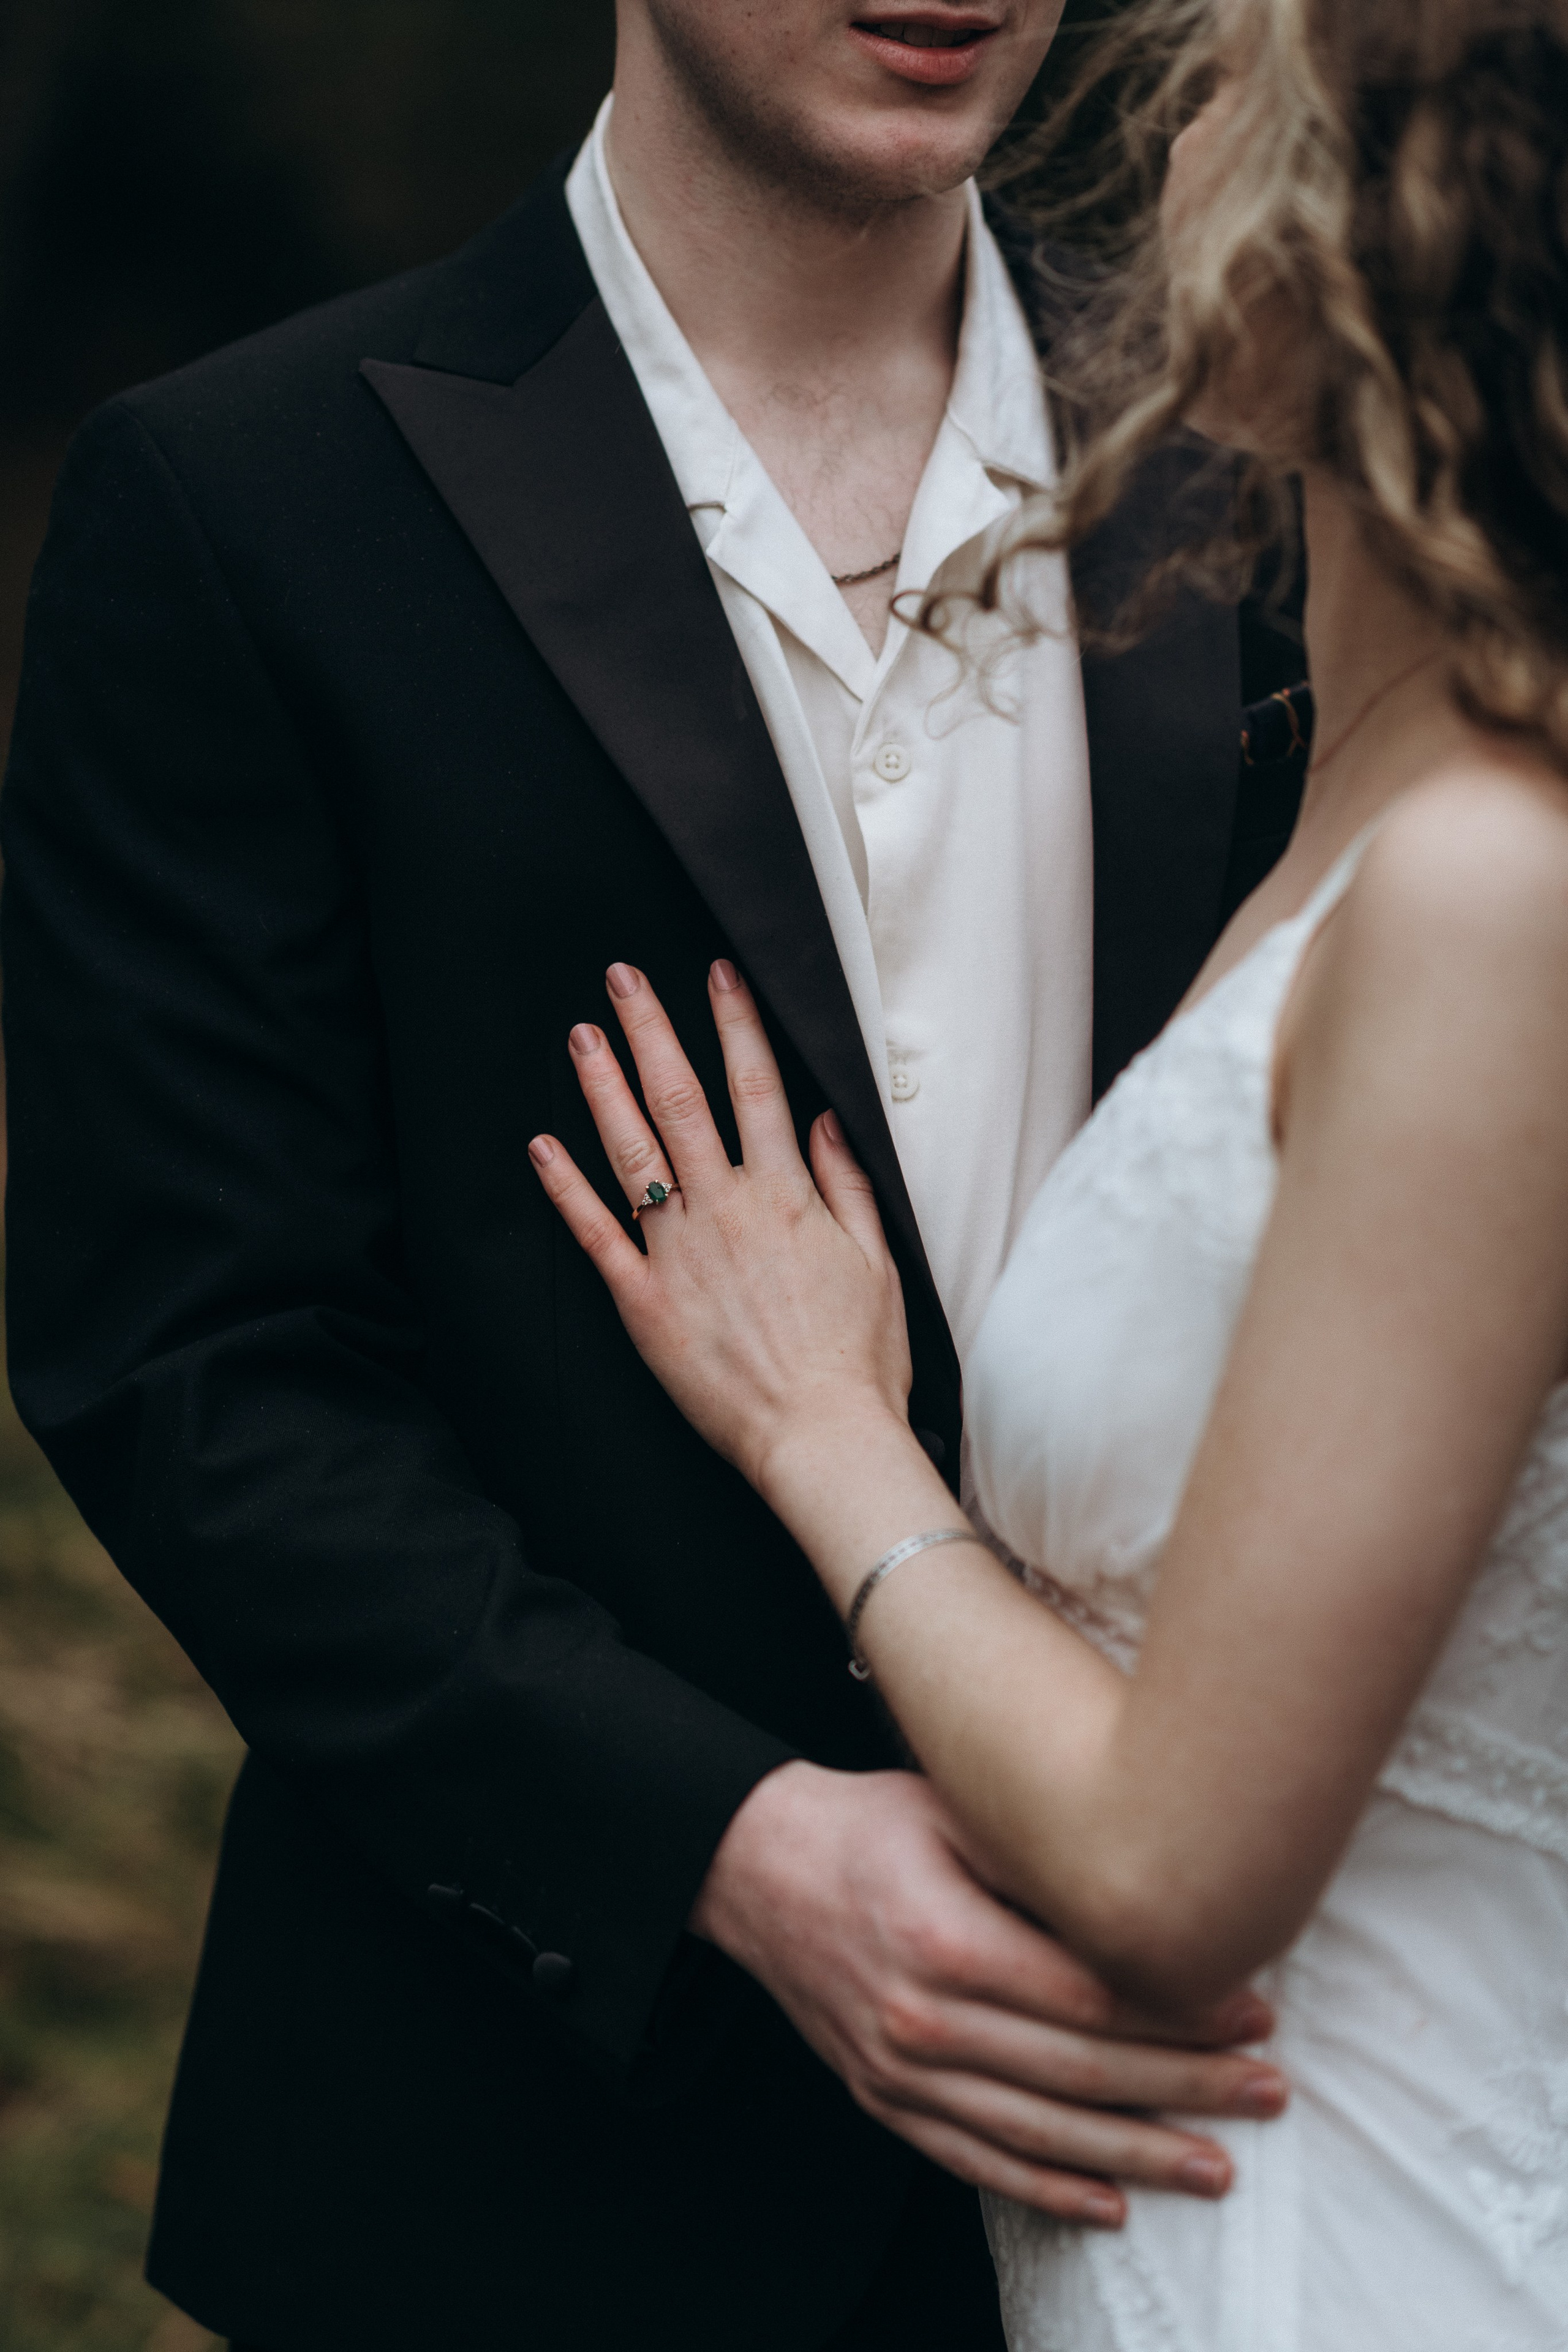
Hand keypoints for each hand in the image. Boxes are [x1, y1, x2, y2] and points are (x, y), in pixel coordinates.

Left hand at [527, 957, 910, 1494]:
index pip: (756, 1087)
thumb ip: (847, 1182)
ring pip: (631, 1150)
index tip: (716, 974)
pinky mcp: (642, 1302)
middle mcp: (725, 1210)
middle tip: (621, 978)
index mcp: (784, 1195)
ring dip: (603, 1087)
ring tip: (580, 1036)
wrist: (822, 1436)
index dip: (735, 1023)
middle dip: (650, 1031)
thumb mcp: (878, 1259)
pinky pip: (595, 1233)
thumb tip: (824, 1119)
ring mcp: (678, 1253)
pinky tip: (541, 1147)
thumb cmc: (859, 1358)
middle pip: (681, 1100)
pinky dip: (565, 1187)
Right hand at [692, 1762, 1288, 2226]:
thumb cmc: (868, 1825)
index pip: (1089, 1997)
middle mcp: (923, 2018)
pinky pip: (974, 2160)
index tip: (1254, 2015)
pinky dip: (1045, 2191)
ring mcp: (901, 2071)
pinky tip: (1110, 2206)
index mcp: (946, 1939)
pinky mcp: (885, 2099)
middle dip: (1186, 2090)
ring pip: (1038, 2134)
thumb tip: (1147, 1890)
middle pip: (1079, 2073)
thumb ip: (1038, 1858)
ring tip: (1216, 2167)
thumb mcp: (953, 1810)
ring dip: (1135, 2157)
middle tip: (1268, 2094)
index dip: (1179, 2014)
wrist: (755, 1867)